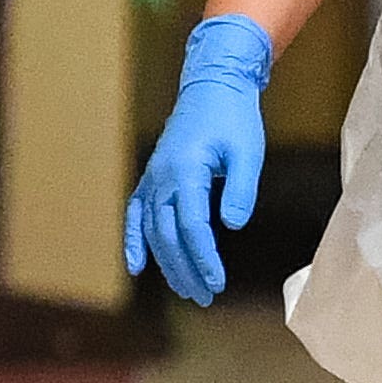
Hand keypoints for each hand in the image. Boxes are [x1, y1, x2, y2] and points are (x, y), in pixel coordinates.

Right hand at [125, 16, 273, 306]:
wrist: (213, 85)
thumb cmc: (234, 118)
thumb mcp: (247, 152)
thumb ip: (240, 188)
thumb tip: (232, 225)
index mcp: (185, 170)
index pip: (191, 226)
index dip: (203, 258)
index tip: (216, 282)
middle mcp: (161, 177)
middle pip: (168, 235)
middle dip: (186, 269)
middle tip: (205, 297)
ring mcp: (152, 178)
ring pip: (153, 230)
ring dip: (167, 263)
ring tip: (187, 290)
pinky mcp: (152, 178)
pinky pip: (136, 215)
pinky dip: (134, 241)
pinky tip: (136, 266)